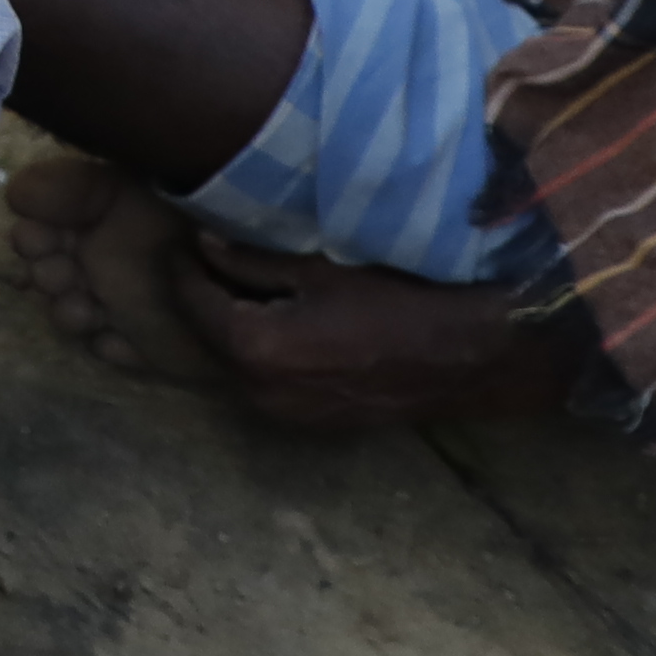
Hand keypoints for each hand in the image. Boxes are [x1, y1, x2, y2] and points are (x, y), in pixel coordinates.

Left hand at [163, 236, 578, 431]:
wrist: (472, 355)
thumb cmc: (399, 297)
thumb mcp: (320, 265)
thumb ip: (253, 258)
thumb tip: (203, 244)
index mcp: (254, 348)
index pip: (192, 298)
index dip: (183, 261)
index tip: (184, 232)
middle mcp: (259, 392)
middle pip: (209, 333)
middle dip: (206, 292)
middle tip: (209, 251)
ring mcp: (286, 415)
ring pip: (236, 360)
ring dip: (233, 322)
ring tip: (245, 280)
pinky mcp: (312, 423)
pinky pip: (266, 380)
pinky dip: (261, 349)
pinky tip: (281, 318)